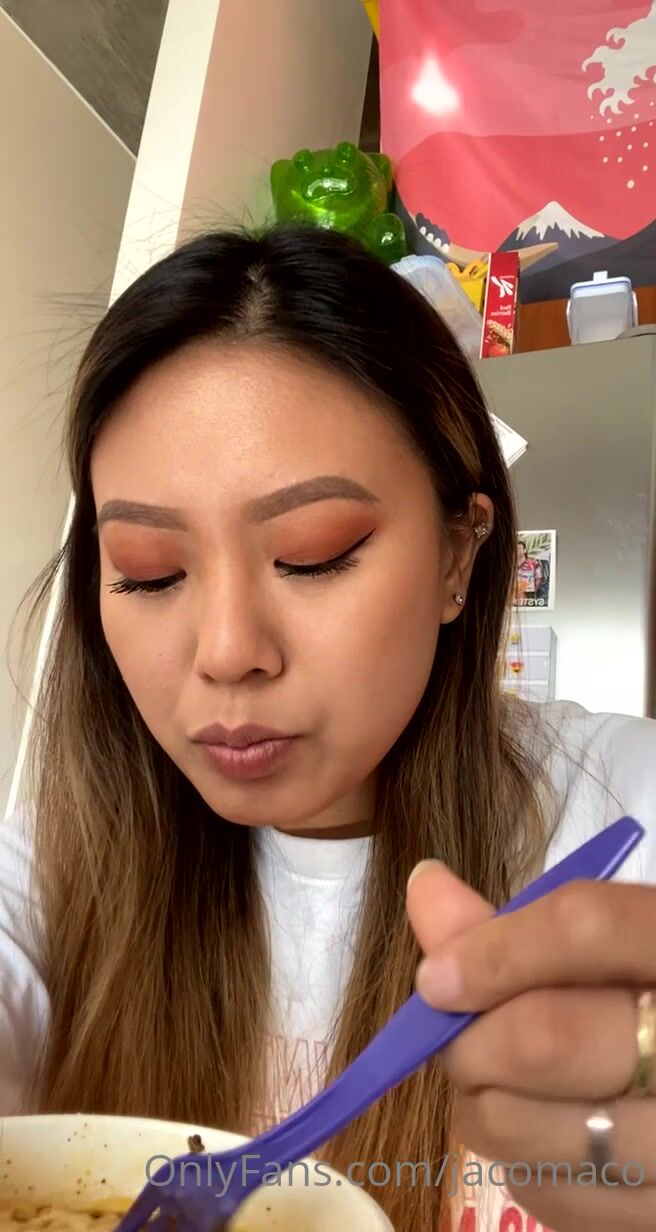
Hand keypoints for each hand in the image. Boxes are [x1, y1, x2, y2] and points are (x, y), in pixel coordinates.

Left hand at [406, 861, 655, 1230]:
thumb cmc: (654, 996)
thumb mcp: (623, 948)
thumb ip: (529, 921)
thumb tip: (424, 888)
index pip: (587, 929)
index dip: (494, 947)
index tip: (436, 973)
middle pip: (542, 1037)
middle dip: (472, 1033)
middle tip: (456, 1028)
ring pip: (520, 1125)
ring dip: (481, 1094)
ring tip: (499, 1071)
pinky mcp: (655, 1215)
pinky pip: (543, 1191)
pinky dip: (517, 1154)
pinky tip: (541, 1120)